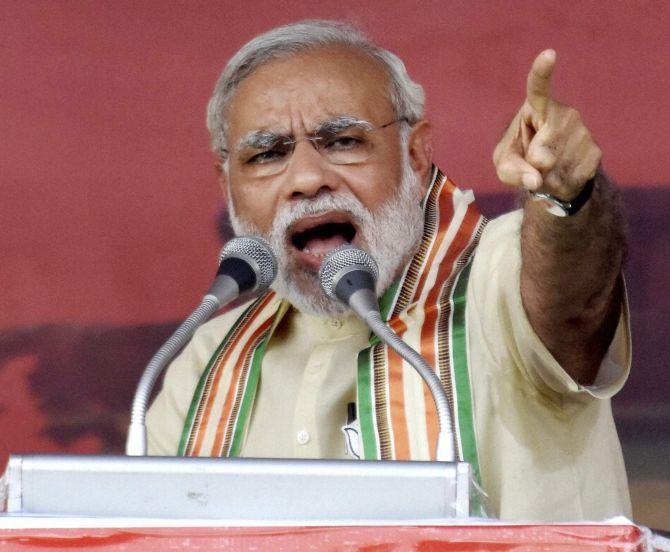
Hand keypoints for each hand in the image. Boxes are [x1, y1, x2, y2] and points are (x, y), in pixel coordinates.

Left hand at [493, 50, 601, 200]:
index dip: (542, 72)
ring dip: (546, 179)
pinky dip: (560, 185)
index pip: (538, 89)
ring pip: (556, 170)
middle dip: (531, 168)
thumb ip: (511, 171)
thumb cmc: (521, 160)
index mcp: (537, 108)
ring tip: (547, 169)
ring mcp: (583, 132)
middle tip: (533, 162)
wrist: (552, 173)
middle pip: (541, 154)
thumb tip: (535, 179)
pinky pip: (570, 179)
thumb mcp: (505, 165)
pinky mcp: (595, 152)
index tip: (548, 55)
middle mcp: (564, 114)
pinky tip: (561, 175)